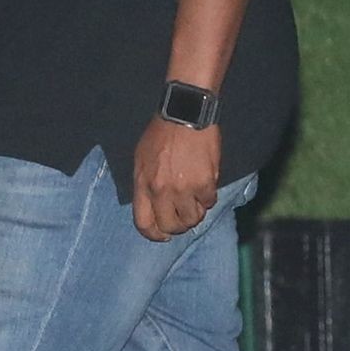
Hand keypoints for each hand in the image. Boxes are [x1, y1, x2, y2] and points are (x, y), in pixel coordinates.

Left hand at [133, 118, 219, 240]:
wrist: (184, 115)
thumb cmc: (161, 135)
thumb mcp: (140, 159)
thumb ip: (144, 184)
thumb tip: (152, 208)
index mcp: (142, 184)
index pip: (143, 223)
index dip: (153, 235)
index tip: (162, 236)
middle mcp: (161, 190)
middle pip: (170, 226)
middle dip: (177, 227)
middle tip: (182, 218)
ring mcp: (183, 188)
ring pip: (192, 219)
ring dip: (194, 213)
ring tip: (194, 201)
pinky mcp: (205, 183)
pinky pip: (208, 204)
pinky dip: (208, 199)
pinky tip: (205, 186)